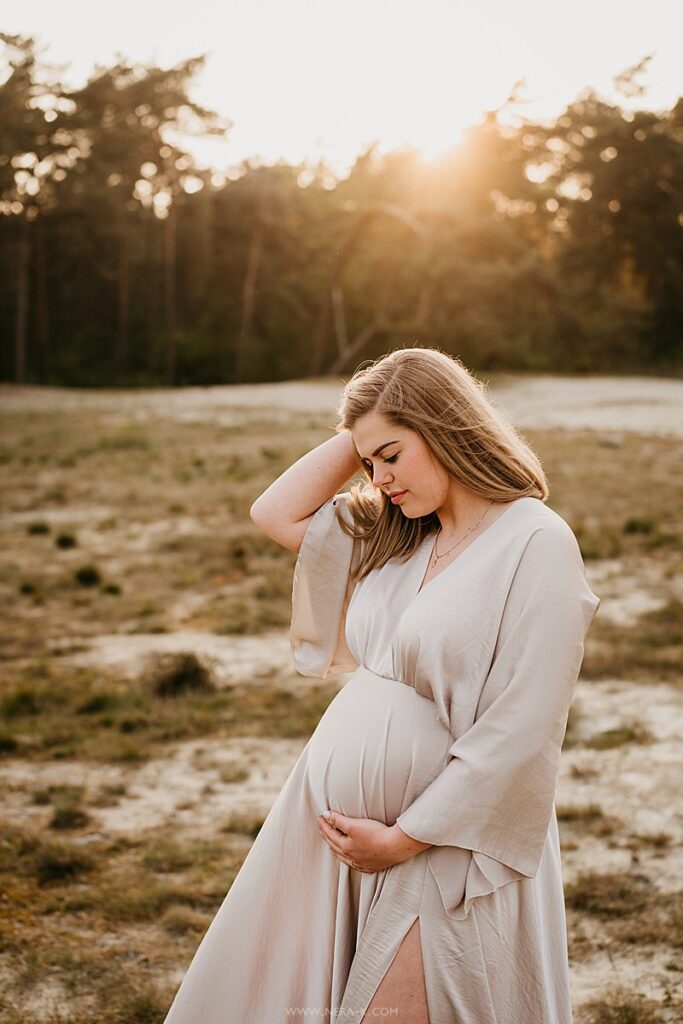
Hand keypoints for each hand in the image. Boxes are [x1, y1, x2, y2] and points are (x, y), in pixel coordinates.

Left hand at [317, 810, 431, 872]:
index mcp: (345, 847)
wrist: (395, 846)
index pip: (330, 833)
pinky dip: (348, 858)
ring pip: (343, 857)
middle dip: (327, 835)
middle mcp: (351, 858)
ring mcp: (361, 863)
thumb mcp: (354, 825)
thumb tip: (326, 816)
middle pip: (334, 845)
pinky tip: (349, 857)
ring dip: (335, 847)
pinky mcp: (371, 866)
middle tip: (323, 827)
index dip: (324, 824)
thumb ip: (338, 820)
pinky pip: (355, 864)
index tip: (321, 816)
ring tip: (332, 842)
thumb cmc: (376, 834)